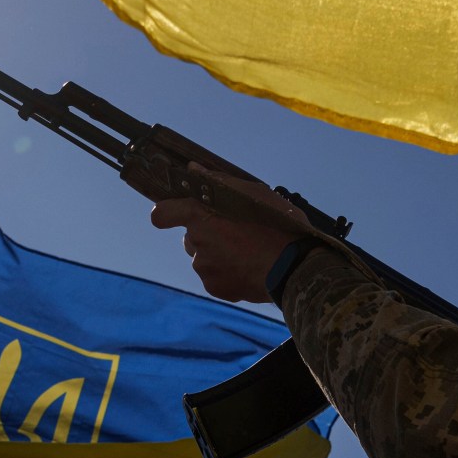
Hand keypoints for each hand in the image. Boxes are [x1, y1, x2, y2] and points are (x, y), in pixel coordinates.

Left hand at [148, 166, 308, 303]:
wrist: (295, 268)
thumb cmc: (277, 225)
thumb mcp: (253, 193)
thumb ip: (218, 182)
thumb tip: (193, 170)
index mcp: (200, 217)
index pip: (162, 214)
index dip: (166, 213)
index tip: (173, 214)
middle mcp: (196, 243)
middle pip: (191, 237)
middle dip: (207, 234)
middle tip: (236, 233)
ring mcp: (205, 268)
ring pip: (204, 258)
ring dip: (219, 254)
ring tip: (248, 252)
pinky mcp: (216, 288)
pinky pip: (215, 277)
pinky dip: (228, 273)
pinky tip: (249, 268)